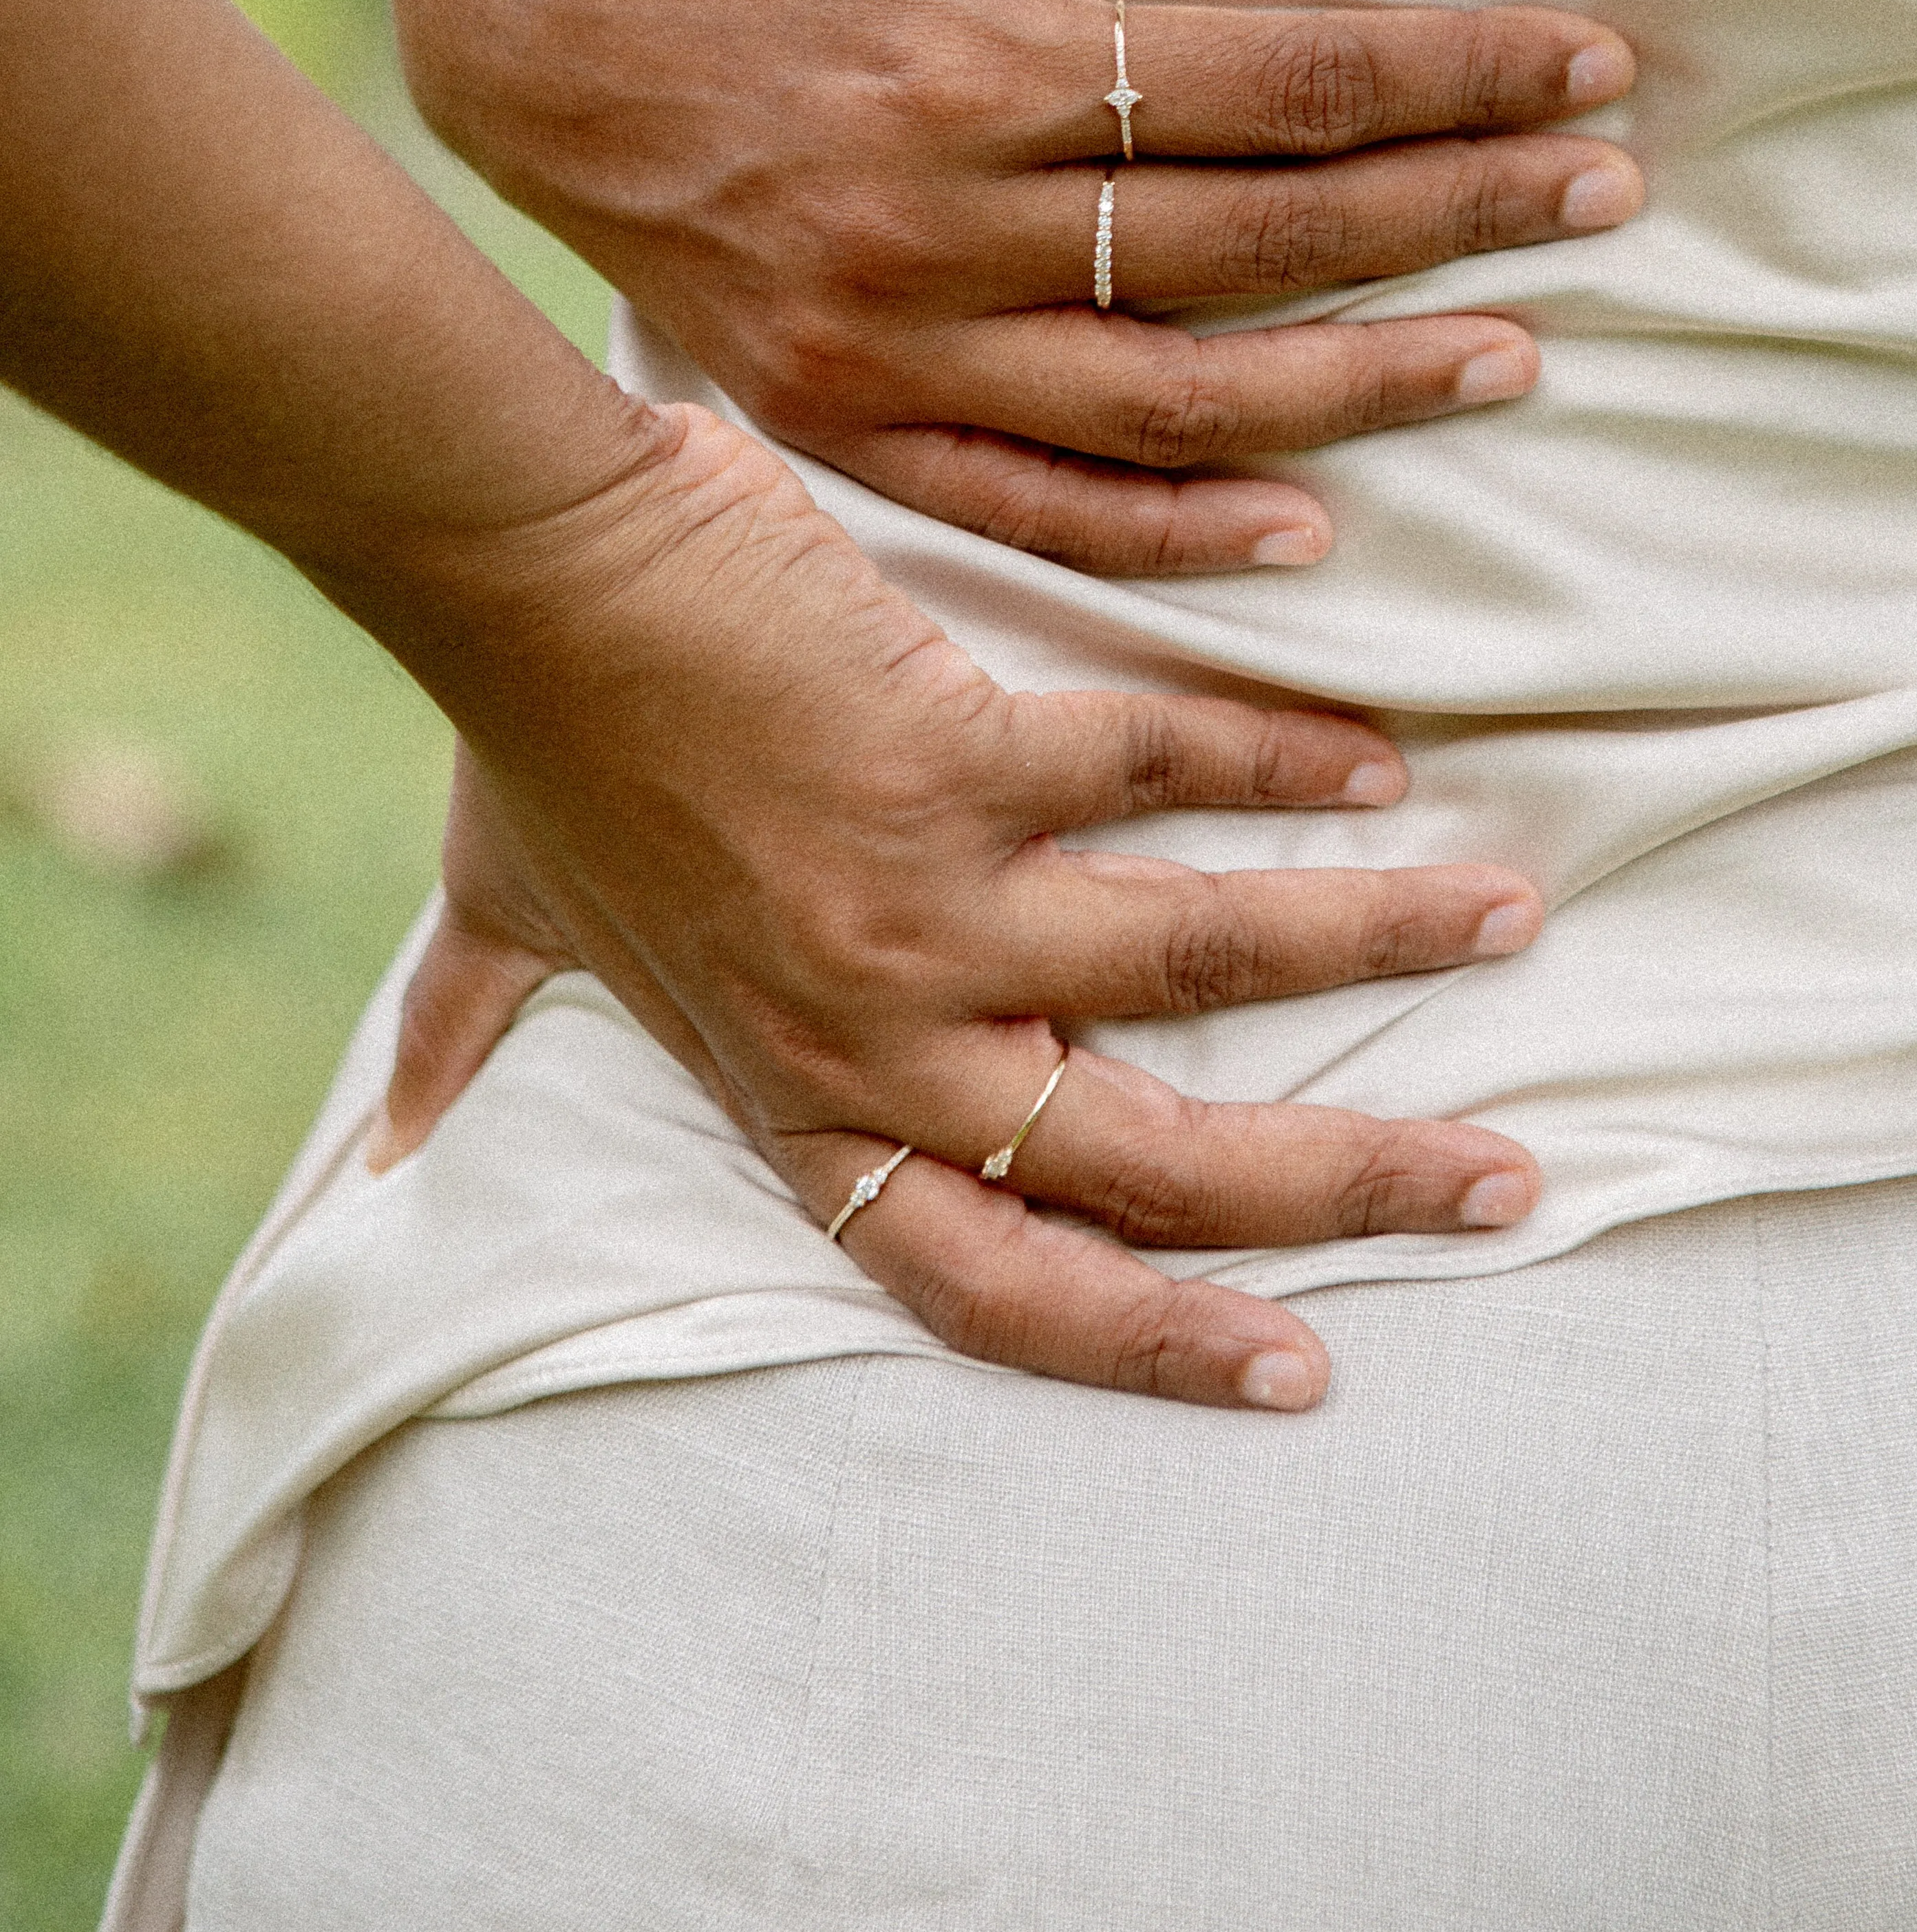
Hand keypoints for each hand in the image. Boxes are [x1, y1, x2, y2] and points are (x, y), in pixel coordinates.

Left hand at [368, 399, 1545, 1412]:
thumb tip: (394, 1159)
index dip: (1151, 1340)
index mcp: (791, 1096)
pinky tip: (1371, 757)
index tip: (1295, 1364)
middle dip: (1344, 1192)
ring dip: (1372, 943)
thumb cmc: (527, 736)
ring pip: (1198, 965)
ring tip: (1507, 918)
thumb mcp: (506, 927)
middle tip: (1502, 1188)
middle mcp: (875, 1039)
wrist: (526, 566)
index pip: (992, 1283)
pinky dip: (1279, 765)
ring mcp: (925, 907)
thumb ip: (481, 1044)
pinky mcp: (956, 758)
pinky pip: (1159, 776)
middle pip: (1148, 1172)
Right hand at [392, 0, 1641, 575]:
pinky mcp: (840, 420)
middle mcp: (936, 223)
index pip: (1277, 77)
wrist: (488, 13)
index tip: (1593, 68)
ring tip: (1515, 355)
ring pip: (1179, 399)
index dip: (1451, 76)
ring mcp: (885, 345)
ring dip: (1364, 387)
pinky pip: (1037, 505)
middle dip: (1459, 217)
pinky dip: (1178, 530)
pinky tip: (1311, 524)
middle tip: (1611, 197)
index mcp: (961, 52)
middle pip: (1261, 239)